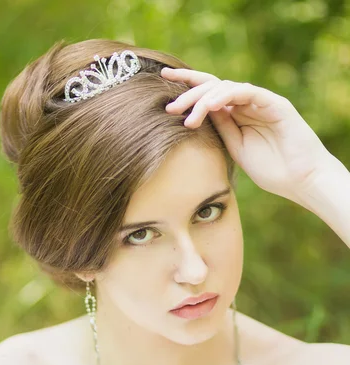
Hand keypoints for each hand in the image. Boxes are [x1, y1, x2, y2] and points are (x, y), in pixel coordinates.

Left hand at [161, 67, 330, 207]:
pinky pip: (246, 92)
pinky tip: (210, 106)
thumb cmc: (271, 170)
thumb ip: (221, 129)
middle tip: (169, 107)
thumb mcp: (236, 149)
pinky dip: (226, 96)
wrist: (300, 181)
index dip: (186, 87)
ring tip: (187, 116)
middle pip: (213, 87)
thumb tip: (198, 113)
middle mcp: (247, 104)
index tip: (163, 84)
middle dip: (188, 92)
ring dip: (203, 99)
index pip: (208, 94)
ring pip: (226, 87)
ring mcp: (260, 101)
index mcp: (236, 115)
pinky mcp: (274, 103)